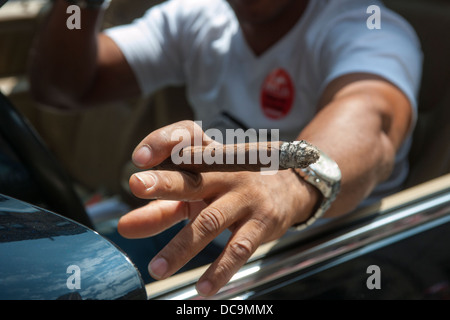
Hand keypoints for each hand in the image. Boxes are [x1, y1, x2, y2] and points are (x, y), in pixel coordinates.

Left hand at [118, 120, 318, 295]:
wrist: (289, 188)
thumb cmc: (233, 185)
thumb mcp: (200, 189)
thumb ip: (162, 206)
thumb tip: (124, 227)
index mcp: (208, 159)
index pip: (184, 140)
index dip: (161, 143)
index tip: (137, 158)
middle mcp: (226, 173)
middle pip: (194, 175)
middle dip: (165, 182)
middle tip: (136, 184)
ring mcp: (245, 198)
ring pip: (211, 221)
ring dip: (182, 246)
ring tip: (156, 268)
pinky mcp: (262, 223)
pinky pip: (239, 248)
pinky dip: (220, 269)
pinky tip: (202, 288)